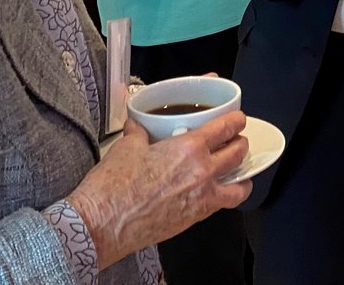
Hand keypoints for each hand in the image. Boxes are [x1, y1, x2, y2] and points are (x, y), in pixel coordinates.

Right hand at [69, 112, 251, 269]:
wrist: (102, 224)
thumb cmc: (113, 187)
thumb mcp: (127, 147)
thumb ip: (139, 132)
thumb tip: (138, 125)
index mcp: (188, 148)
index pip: (225, 128)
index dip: (236, 120)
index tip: (237, 119)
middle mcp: (202, 172)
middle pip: (238, 153)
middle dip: (241, 143)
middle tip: (236, 140)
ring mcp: (201, 198)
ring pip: (239, 185)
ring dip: (242, 175)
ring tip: (237, 171)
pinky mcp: (194, 219)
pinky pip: (223, 206)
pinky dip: (227, 197)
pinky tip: (218, 192)